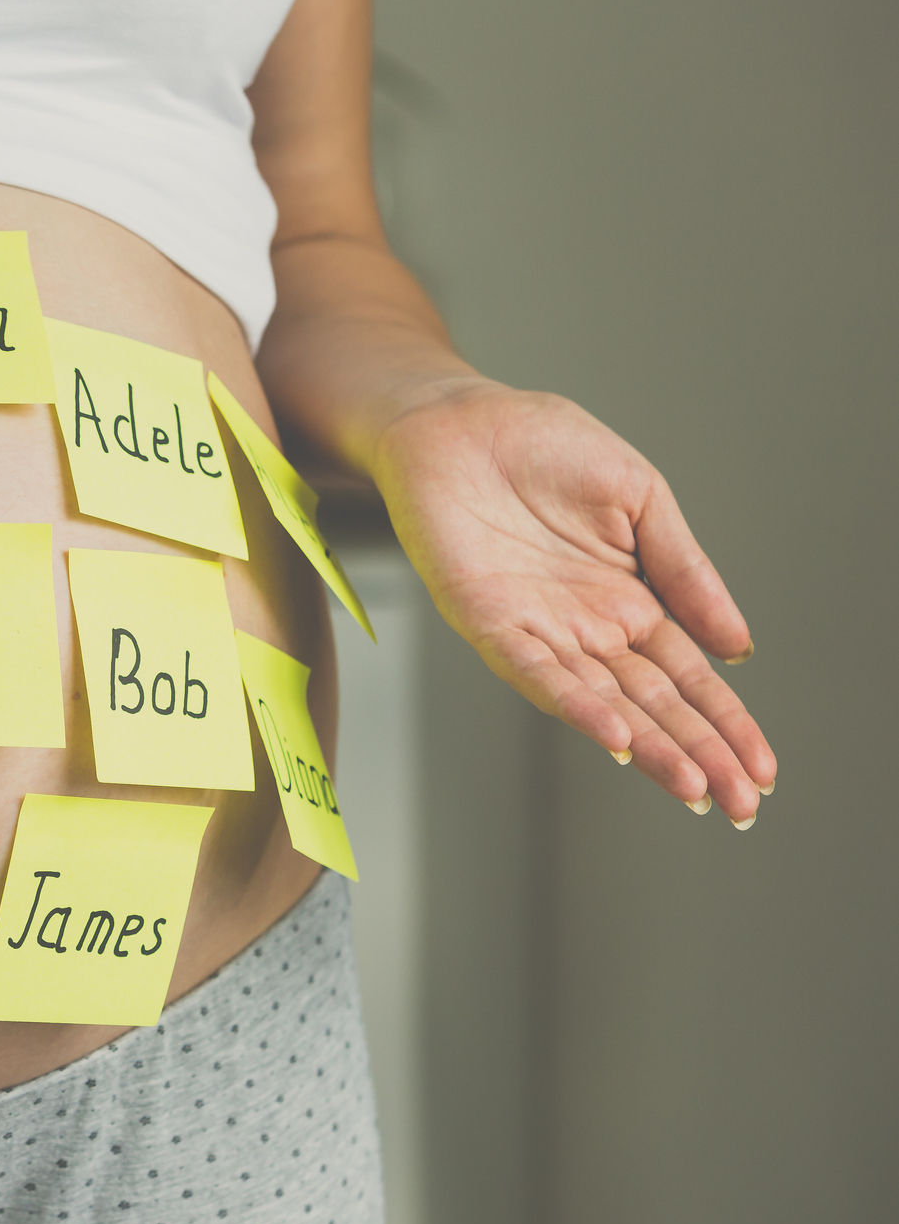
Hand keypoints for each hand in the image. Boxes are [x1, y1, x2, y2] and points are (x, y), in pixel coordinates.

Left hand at [371, 380, 776, 824]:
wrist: (459, 420)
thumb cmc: (541, 446)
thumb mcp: (640, 498)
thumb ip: (686, 571)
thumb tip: (738, 646)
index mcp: (628, 600)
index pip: (687, 676)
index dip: (726, 721)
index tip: (764, 768)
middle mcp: (585, 627)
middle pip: (652, 703)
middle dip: (700, 753)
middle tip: (742, 804)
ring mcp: (538, 629)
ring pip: (602, 701)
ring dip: (647, 744)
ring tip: (694, 784)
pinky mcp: (488, 621)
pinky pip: (535, 671)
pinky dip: (575, 703)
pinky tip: (614, 733)